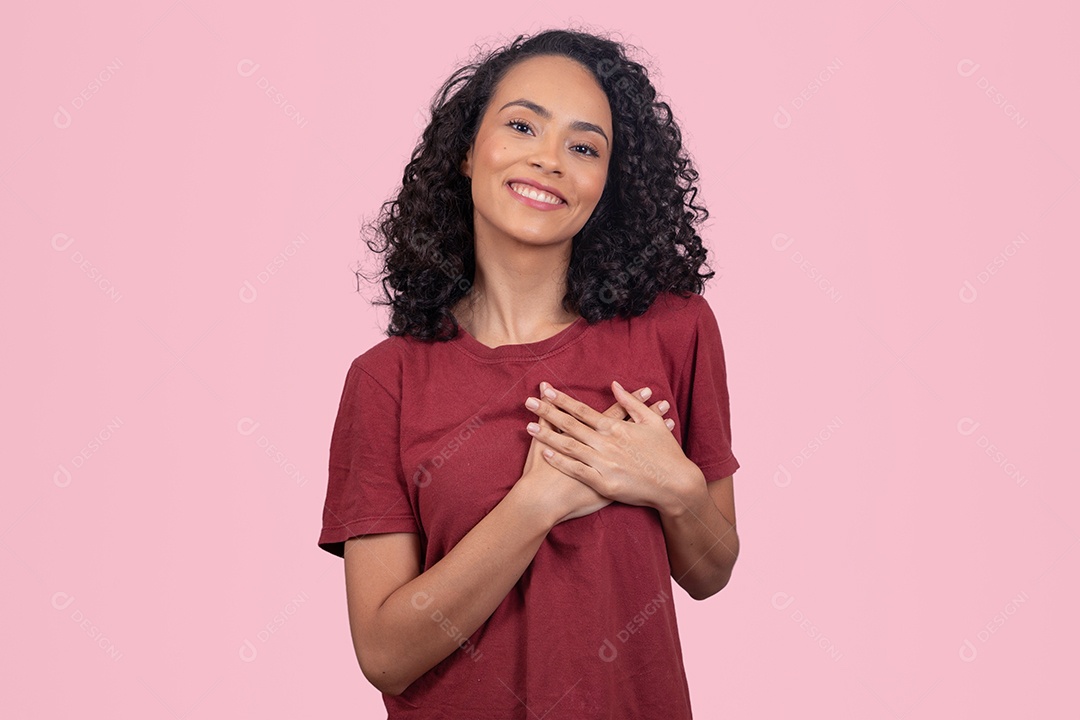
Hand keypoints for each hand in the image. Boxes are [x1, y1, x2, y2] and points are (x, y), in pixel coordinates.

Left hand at [524, 380, 702, 515]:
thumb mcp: (652, 422)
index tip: (546, 391)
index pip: (583, 410)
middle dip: (547, 412)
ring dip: (547, 435)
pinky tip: (545, 454)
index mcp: (616, 428)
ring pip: (569, 446)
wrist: (675, 485)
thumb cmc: (665, 452)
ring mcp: (604, 464)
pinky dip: (560, 462)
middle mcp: (607, 444)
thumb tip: (614, 385)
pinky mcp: (603, 483)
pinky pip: (577, 470)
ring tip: (529, 425)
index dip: (562, 400)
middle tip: (528, 402)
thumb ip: (631, 403)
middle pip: (570, 425)